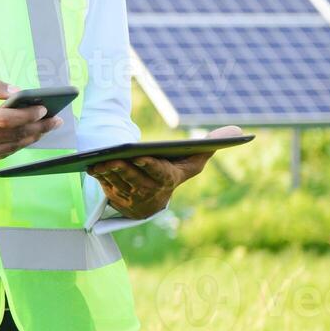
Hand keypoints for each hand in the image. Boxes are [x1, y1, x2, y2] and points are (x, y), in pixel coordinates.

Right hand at [0, 77, 61, 170]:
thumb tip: (15, 91)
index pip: (8, 119)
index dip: (29, 115)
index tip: (43, 109)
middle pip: (16, 135)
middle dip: (40, 127)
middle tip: (55, 120)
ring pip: (13, 147)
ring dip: (32, 138)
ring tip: (45, 129)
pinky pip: (3, 155)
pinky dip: (16, 146)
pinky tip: (25, 138)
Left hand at [86, 125, 241, 217]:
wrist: (154, 199)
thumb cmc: (175, 171)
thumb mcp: (193, 160)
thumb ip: (211, 145)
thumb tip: (238, 132)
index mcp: (168, 180)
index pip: (160, 173)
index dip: (150, 165)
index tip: (140, 155)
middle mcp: (151, 192)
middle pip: (135, 178)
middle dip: (123, 168)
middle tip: (112, 157)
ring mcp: (133, 197)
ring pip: (118, 184)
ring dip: (107, 174)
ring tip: (98, 161)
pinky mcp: (117, 198)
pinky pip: (105, 188)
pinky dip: (99, 178)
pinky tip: (91, 166)